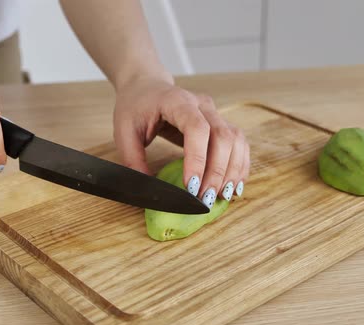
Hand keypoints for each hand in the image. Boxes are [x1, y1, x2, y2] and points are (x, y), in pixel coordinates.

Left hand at [113, 75, 249, 207]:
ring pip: (236, 140)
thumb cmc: (135, 107)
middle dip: (217, 171)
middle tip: (205, 199)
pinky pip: (238, 144)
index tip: (191, 187)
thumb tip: (149, 191)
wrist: (146, 86)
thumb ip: (133, 160)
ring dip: (232, 170)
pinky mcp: (220, 123)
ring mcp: (215, 112)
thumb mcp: (124, 132)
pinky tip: (233, 186)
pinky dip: (239, 166)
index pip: (197, 128)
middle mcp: (202, 105)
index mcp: (177, 101)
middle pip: (223, 136)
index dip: (198, 159)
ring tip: (222, 196)